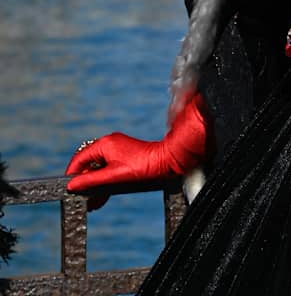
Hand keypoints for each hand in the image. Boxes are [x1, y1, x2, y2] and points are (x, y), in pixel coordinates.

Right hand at [65, 92, 208, 209]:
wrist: (166, 162)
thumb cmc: (142, 167)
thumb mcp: (113, 176)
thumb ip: (91, 180)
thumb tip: (72, 185)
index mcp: (105, 144)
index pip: (80, 158)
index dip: (72, 173)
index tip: (66, 188)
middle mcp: (109, 144)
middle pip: (88, 164)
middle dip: (83, 183)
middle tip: (79, 200)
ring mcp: (116, 150)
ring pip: (98, 170)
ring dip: (93, 186)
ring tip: (89, 205)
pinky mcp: (123, 158)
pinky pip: (107, 171)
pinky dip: (103, 184)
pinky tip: (100, 200)